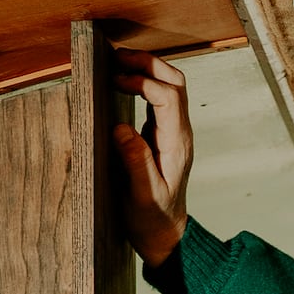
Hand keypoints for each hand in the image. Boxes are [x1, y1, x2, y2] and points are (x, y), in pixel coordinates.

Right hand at [112, 48, 192, 267]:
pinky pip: (159, 99)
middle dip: (148, 63)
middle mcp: (180, 134)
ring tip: (117, 64)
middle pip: (175, 82)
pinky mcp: (164, 136)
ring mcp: (174, 133)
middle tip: (116, 57)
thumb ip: (135, 163)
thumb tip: (121, 128)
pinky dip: (142, 83)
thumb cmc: (152, 220)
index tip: (113, 80)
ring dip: (147, 69)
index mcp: (176, 145)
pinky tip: (122, 82)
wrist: (166, 236)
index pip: (167, 97)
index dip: (141, 81)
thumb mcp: (141, 197)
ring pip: (170, 86)